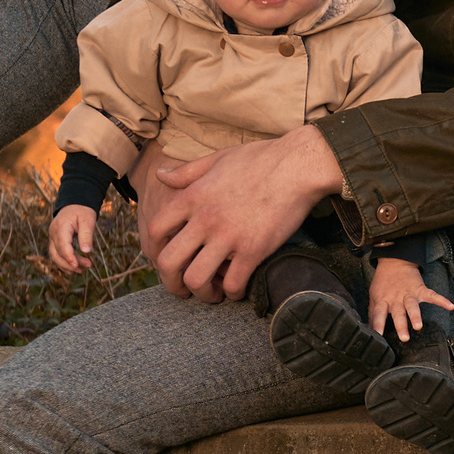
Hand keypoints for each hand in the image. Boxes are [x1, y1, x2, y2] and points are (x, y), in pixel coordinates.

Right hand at [46, 205, 94, 273]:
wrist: (74, 205)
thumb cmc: (82, 212)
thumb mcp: (88, 220)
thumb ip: (86, 235)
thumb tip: (86, 251)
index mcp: (60, 227)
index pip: (62, 245)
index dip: (69, 257)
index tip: (78, 266)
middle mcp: (53, 233)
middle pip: (57, 253)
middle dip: (71, 263)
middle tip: (88, 266)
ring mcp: (52, 238)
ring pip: (55, 256)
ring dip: (67, 265)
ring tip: (82, 270)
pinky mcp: (55, 241)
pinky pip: (56, 254)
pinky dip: (63, 263)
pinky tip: (73, 268)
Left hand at [141, 128, 344, 302]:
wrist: (298, 165)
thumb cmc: (260, 159)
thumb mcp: (217, 159)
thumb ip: (186, 172)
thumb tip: (160, 174)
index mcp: (192, 197)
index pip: (156, 231)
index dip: (155, 250)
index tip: (166, 258)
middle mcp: (205, 219)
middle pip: (169, 262)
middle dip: (171, 282)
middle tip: (183, 289)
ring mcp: (229, 236)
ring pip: (196, 279)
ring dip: (201, 293)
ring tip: (212, 294)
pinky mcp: (254, 250)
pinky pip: (233, 284)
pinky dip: (233, 293)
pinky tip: (238, 289)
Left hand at [367, 257, 453, 341]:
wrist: (394, 262)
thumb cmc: (383, 282)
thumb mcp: (374, 296)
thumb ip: (373, 313)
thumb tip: (368, 329)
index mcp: (383, 300)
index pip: (379, 314)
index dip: (377, 324)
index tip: (377, 335)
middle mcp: (396, 298)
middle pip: (398, 313)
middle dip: (401, 325)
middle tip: (404, 338)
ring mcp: (409, 294)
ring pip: (412, 306)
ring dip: (415, 316)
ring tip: (419, 326)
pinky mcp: (420, 289)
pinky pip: (432, 295)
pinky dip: (442, 300)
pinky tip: (450, 306)